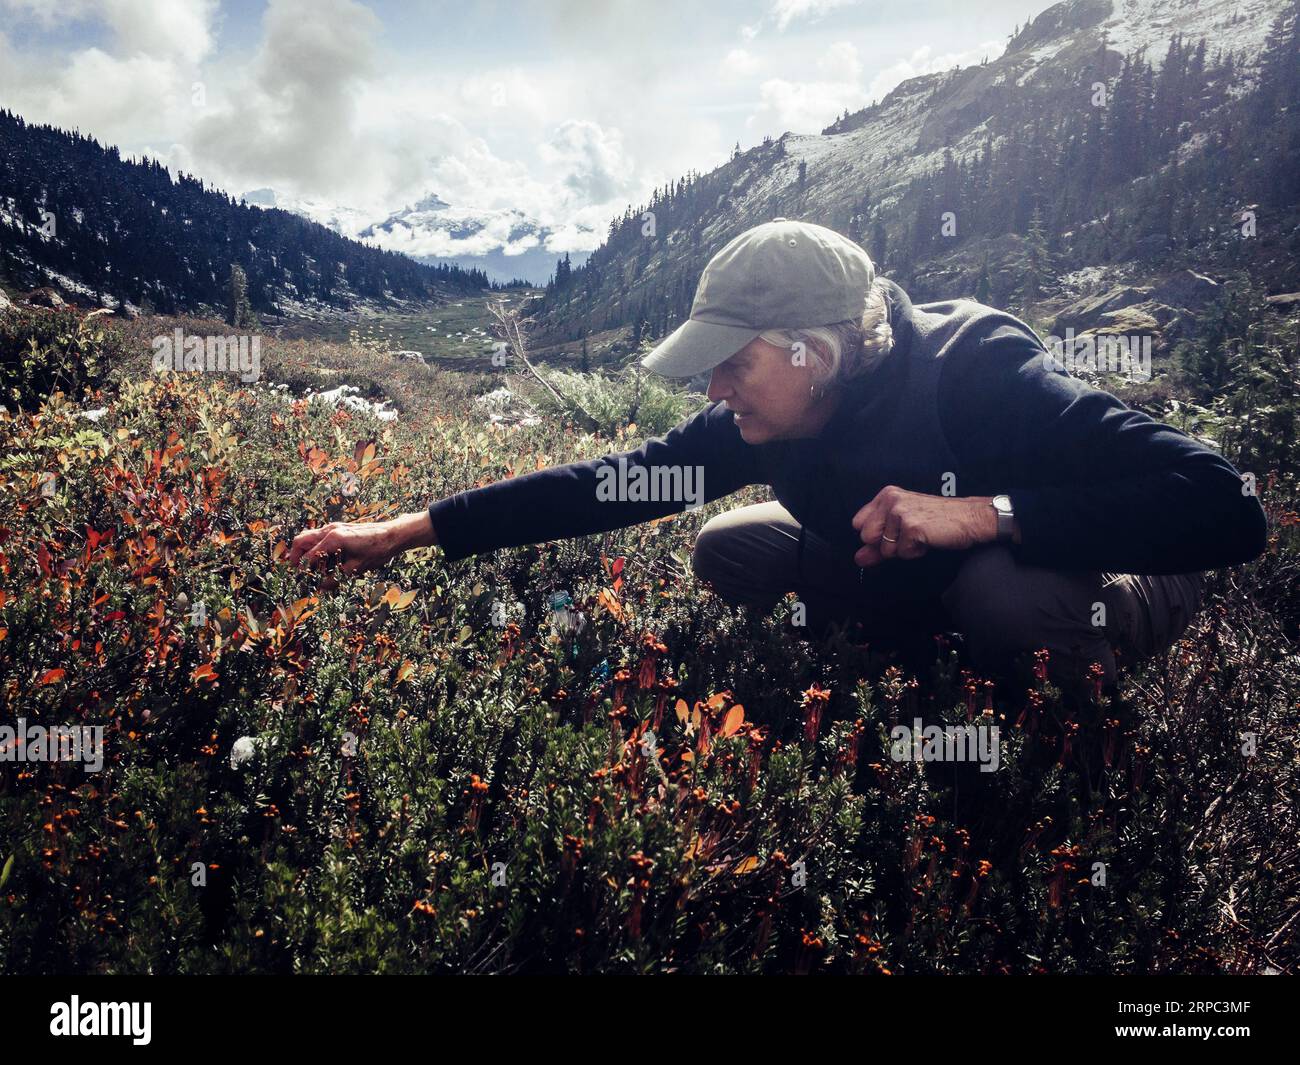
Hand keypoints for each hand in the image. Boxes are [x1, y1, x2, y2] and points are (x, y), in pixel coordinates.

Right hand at [288, 511, 436, 584]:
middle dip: (295, 557)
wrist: (393, 535)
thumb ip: (335, 579)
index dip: (303, 572)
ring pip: (308, 537)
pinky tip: (324, 561)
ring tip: (310, 569)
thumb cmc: (376, 551)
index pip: (308, 557)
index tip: (300, 583)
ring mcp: (334, 527)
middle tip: (297, 573)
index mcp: (333, 539)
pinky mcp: (339, 528)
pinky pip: (319, 537)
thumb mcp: (355, 569)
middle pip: (301, 541)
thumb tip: (320, 588)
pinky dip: (315, 548)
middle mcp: (330, 530)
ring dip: (305, 552)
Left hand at [850, 486, 999, 566]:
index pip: (859, 525)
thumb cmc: (938, 521)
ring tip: (922, 535)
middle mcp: (891, 500)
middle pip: (868, 538)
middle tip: (910, 534)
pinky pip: (902, 553)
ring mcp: (900, 513)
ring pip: (886, 549)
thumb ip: (878, 543)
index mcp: (886, 495)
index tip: (896, 531)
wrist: (969, 519)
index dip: (876, 535)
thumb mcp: (903, 528)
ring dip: (904, 549)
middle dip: (887, 544)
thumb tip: (858, 559)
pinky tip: (928, 539)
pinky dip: (916, 552)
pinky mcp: (911, 527)